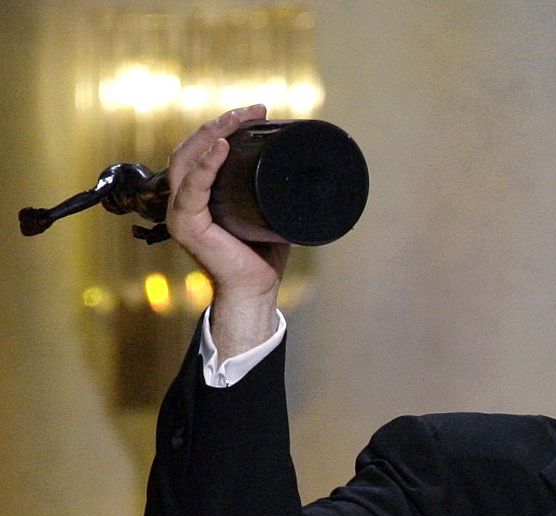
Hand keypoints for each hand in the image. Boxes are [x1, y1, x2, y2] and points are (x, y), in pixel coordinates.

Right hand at [166, 106, 289, 354]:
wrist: (257, 290)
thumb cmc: (261, 256)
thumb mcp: (265, 213)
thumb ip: (269, 189)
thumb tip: (301, 165)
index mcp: (198, 194)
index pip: (203, 149)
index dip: (225, 126)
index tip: (255, 112)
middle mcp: (183, 199)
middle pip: (192, 148)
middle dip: (220, 123)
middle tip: (250, 111)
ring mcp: (180, 212)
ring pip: (187, 160)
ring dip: (212, 134)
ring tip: (237, 120)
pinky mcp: (185, 225)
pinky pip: (192, 189)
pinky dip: (206, 166)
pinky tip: (220, 147)